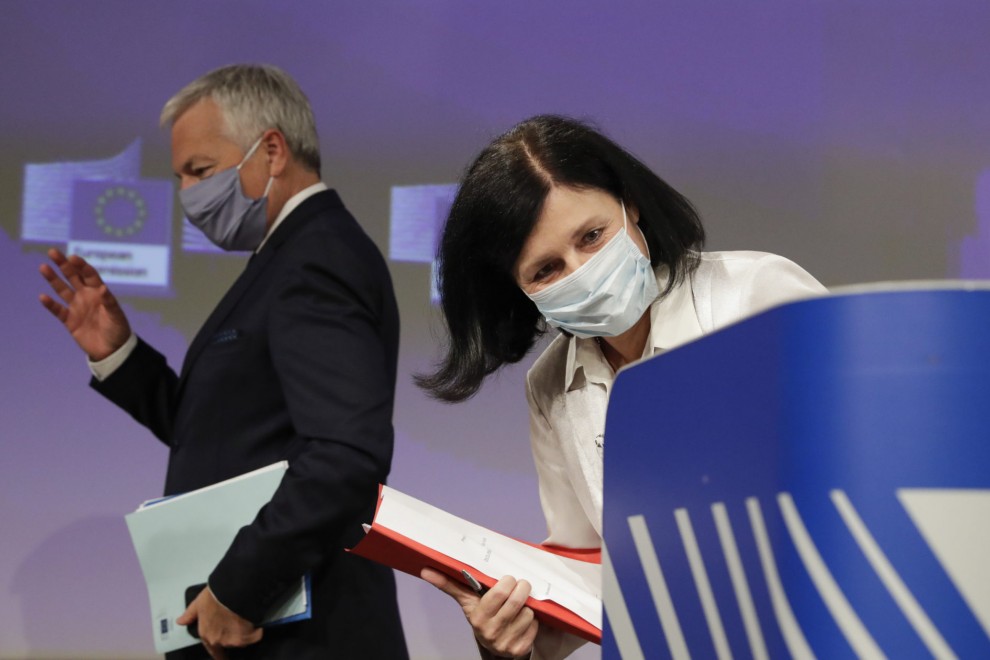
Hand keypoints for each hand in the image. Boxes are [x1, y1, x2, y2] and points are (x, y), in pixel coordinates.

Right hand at [38, 248, 130, 360]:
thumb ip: (109, 302)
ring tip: (43, 267)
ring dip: (53, 279)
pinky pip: (58, 310)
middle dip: (63, 265)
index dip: (81, 265)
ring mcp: (76, 307)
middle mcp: (86, 296)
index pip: (89, 275)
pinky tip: (43, 297)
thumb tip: (103, 288)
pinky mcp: (69, 320)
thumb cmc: (118, 330)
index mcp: (99, 292)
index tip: (73, 257)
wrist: (112, 350)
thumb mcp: (116, 315)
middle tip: (53, 252)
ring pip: (62, 290)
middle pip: (73, 277)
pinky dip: (50, 304)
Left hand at [176, 586, 261, 658]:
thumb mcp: (198, 603)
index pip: (212, 651)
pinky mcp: (247, 636)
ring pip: (241, 641)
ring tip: (246, 621)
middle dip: (232, 637)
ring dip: (244, 634)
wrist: (233, 591)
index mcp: (206, 634)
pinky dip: (257, 632)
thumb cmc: (214, 597)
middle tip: (236, 626)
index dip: (218, 652)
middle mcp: (218, 641)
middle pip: (228, 644)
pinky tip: (258, 625)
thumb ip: (190, 615)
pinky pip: (255, 636)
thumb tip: (180, 622)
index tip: (223, 654)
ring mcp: (233, 640)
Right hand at [421, 568, 536, 658]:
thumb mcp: (467, 600)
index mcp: (478, 617)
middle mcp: (490, 632)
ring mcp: (505, 643)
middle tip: (521, 584)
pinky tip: (523, 621)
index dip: (508, 582)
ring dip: (528, 606)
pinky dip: (533, 621)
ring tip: (520, 605)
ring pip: (528, 613)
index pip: (499, 593)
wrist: (492, 645)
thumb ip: (449, 584)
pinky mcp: (519, 649)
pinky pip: (535, 627)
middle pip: (516, 601)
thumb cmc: (482, 614)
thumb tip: (425, 570)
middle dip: (522, 588)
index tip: (508, 579)